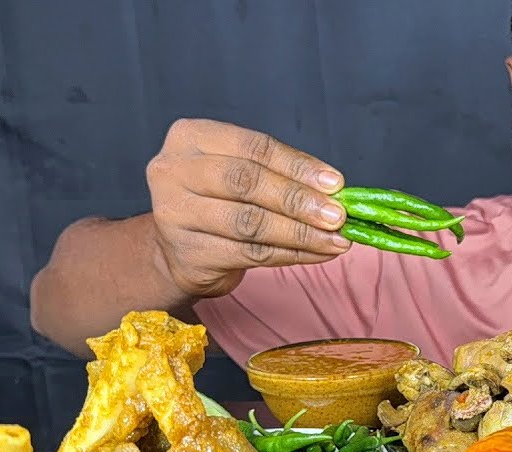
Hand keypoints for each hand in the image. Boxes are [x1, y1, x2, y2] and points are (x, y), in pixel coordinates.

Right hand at [145, 118, 349, 297]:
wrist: (181, 251)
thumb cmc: (219, 203)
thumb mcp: (241, 174)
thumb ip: (279, 174)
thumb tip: (333, 190)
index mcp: (191, 137)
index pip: (253, 148)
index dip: (298, 166)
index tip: (335, 183)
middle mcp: (174, 171)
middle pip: (247, 182)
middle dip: (299, 200)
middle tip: (337, 215)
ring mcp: (174, 214)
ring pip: (251, 223)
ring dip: (302, 233)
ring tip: (336, 240)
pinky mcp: (188, 254)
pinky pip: (250, 254)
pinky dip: (291, 255)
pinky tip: (318, 254)